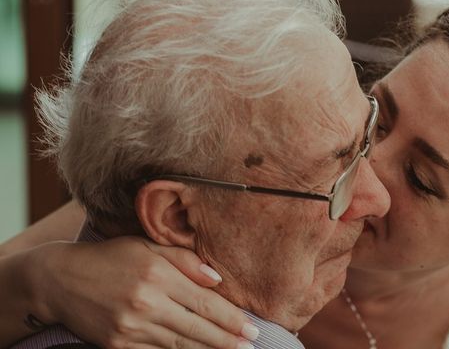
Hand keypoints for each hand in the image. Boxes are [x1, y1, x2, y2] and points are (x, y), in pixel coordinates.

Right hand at [28, 237, 257, 348]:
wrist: (60, 280)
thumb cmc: (110, 257)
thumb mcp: (147, 246)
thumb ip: (185, 260)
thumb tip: (218, 279)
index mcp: (157, 275)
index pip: (204, 303)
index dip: (231, 318)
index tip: (252, 327)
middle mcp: (147, 303)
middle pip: (197, 329)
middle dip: (227, 340)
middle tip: (250, 345)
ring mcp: (131, 329)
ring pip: (179, 346)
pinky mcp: (118, 345)